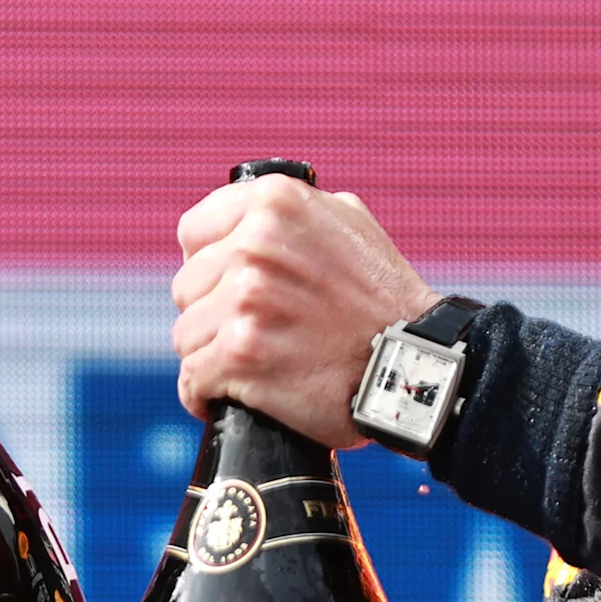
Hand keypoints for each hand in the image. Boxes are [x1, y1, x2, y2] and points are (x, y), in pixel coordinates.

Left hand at [171, 174, 439, 447]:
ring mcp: (245, 301)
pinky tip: (226, 398)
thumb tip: (247, 214)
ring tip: (251, 366)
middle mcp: (255, 245)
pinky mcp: (241, 355)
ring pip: (185, 336)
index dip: (208, 263)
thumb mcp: (347, 222)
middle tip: (253, 332)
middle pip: (187, 287)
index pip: (194, 232)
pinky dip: (204, 395)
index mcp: (274, 203)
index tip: (225, 286)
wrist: (415, 362)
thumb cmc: (383, 298)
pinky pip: (192, 380)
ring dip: (210, 357)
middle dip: (211, 314)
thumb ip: (293, 211)